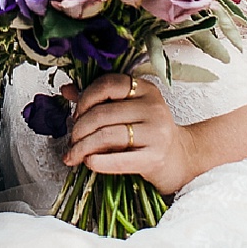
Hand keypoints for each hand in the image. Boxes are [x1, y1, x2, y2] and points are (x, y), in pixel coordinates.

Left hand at [63, 72, 197, 195]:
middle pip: (103, 113)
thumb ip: (98, 99)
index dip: (85, 99)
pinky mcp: (155, 157)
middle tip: (71, 140)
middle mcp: (153, 107)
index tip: (75, 115)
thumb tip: (67, 90)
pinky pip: (119, 159)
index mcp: (145, 89)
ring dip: (82, 147)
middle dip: (78, 129)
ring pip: (107, 135)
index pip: (108, 84)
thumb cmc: (148, 133)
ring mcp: (156, 132)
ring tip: (73, 155)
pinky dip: (98, 161)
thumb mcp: (127, 111)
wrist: (180, 159)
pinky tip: (89, 162)